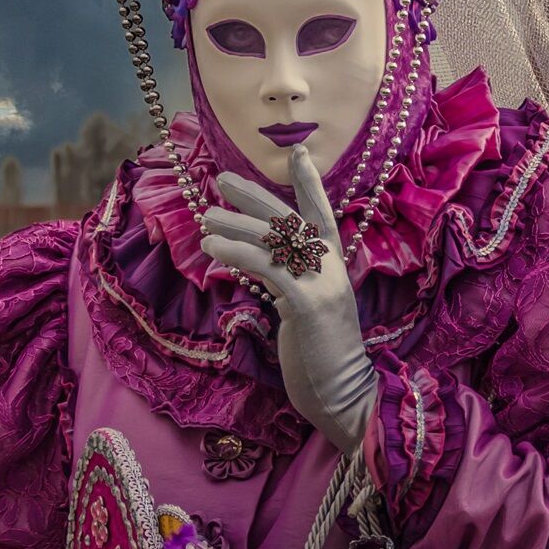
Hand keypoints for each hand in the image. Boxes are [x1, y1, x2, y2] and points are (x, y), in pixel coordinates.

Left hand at [198, 146, 375, 452]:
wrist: (344, 395)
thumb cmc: (322, 358)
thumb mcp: (307, 311)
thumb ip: (291, 284)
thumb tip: (262, 265)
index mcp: (336, 267)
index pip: (323, 213)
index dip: (310, 183)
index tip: (298, 152)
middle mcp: (332, 268)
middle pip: (290, 218)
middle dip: (254, 194)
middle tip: (220, 179)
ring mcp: (323, 284)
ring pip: (275, 239)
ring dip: (235, 223)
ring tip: (204, 217)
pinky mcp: (308, 303)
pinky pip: (268, 267)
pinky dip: (238, 252)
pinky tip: (213, 247)